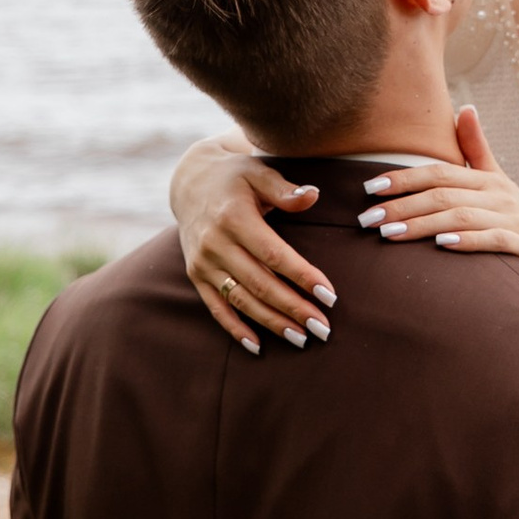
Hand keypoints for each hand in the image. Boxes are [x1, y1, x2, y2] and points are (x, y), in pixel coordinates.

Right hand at [171, 142, 335, 355]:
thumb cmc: (235, 177)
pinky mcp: (196, 276)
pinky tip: (257, 347)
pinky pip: (216, 308)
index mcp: (234, 217)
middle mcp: (215, 243)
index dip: (301, 276)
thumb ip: (285, 188)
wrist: (190, 183)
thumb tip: (312, 196)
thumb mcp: (258, 172)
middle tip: (322, 328)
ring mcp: (203, 262)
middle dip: (293, 308)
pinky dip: (235, 329)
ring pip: (240, 300)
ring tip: (301, 339)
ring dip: (271, 323)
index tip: (328, 295)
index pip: (273, 254)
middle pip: (259, 283)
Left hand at [359, 107, 518, 290]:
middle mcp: (500, 196)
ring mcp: (514, 221)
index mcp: (488, 180)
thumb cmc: (515, 217)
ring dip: (423, 225)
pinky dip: (468, 241)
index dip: (404, 178)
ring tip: (390, 234)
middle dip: (402, 206)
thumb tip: (464, 107)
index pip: (439, 173)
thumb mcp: (497, 181)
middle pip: (443, 196)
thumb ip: (477, 149)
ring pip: (463, 218)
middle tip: (368, 219)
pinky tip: (441, 245)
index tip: (369, 188)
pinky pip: (494, 241)